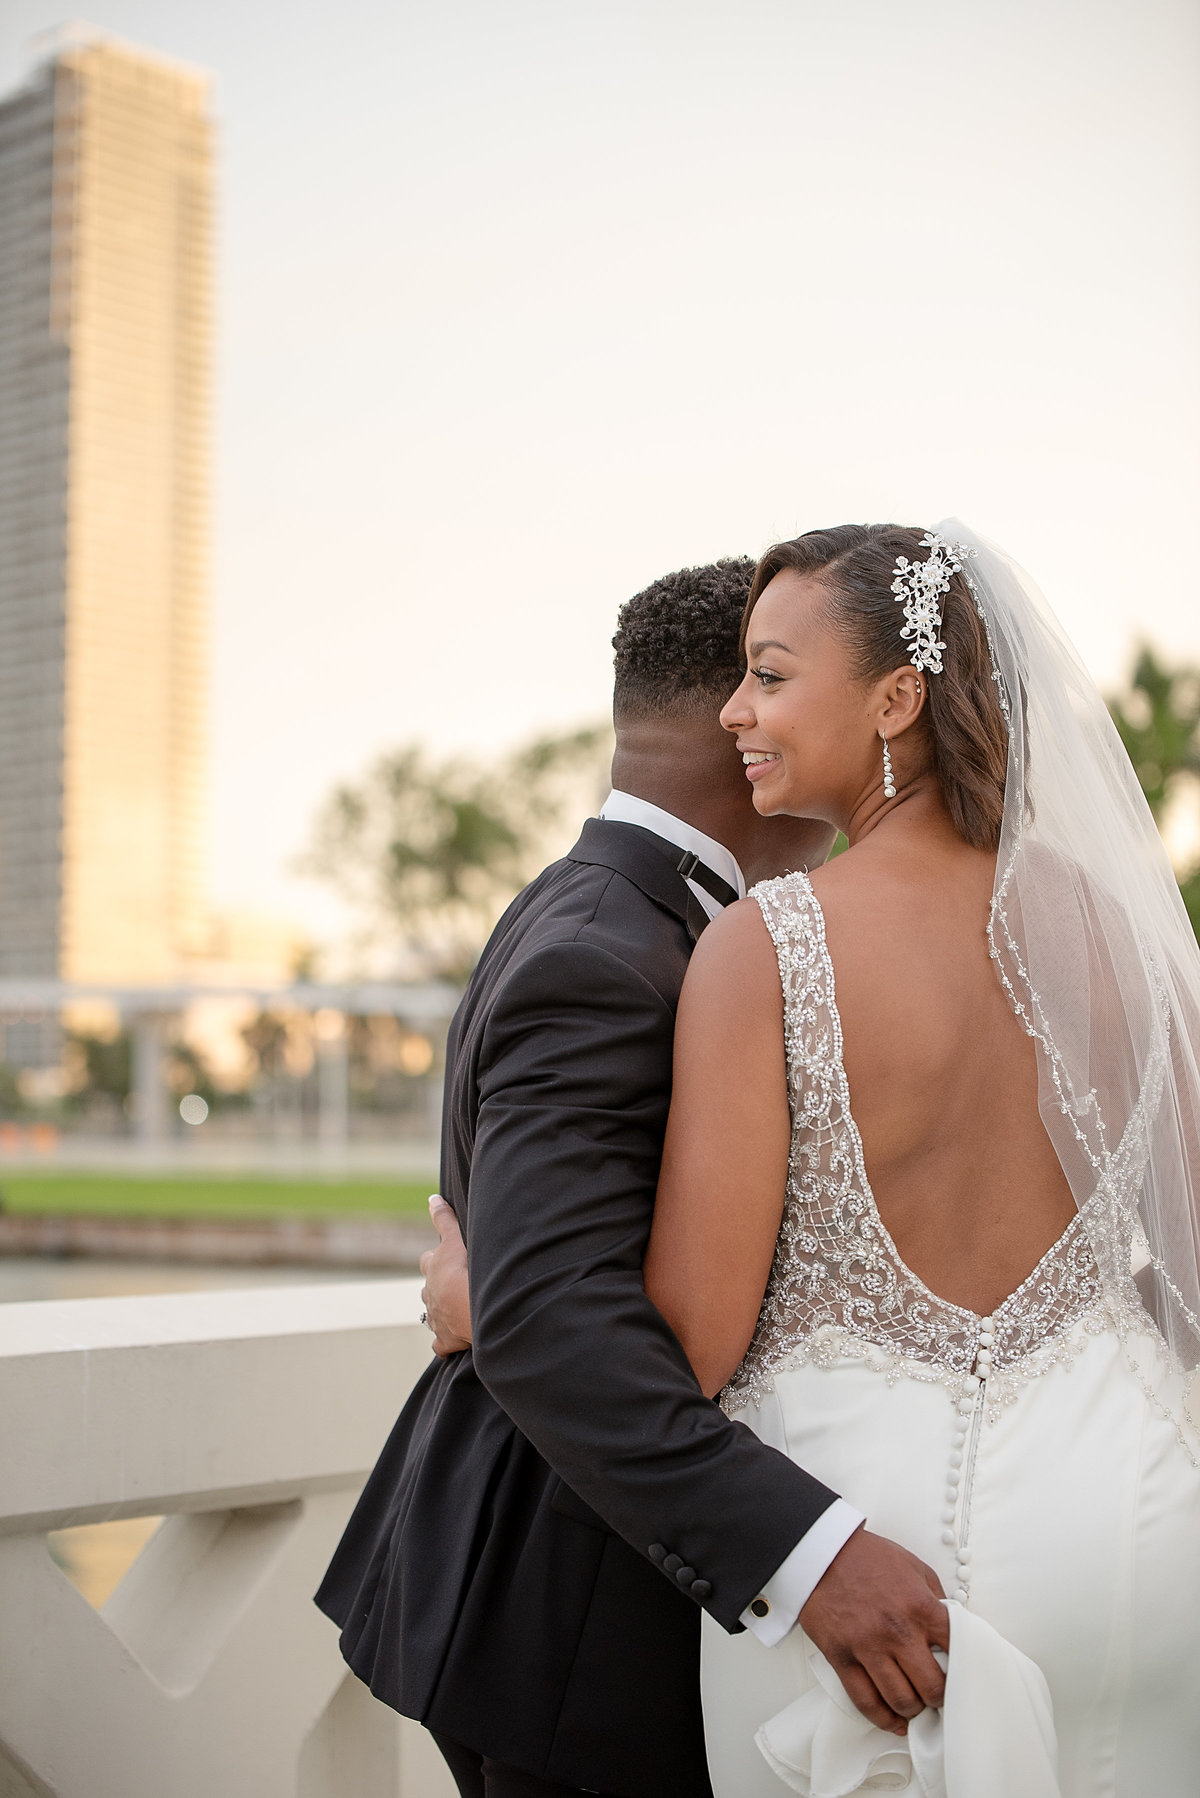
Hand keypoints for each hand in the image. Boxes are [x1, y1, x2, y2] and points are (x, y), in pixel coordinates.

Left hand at [419, 1195, 471, 1356]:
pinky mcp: (445, 1339)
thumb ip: (444, 1219)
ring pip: (432, 1316)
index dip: (435, 1259)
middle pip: (428, 1289)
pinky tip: (453, 1341)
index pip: (428, 1261)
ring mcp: (436, 1319)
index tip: (443, 1258)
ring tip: (454, 1312)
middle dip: (436, 1287)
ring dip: (441, 1313)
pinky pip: (440, 1345)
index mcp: (433, 1269)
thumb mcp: (453, 1239)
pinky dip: (445, 1343)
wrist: (470, 1307)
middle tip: (451, 1286)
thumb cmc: (463, 1271)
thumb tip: (432, 1198)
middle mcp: (430, 1294)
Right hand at [799, 1527, 947, 1736]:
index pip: (957, 1650)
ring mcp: (868, 1647)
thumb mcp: (913, 1566)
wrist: (820, 1552)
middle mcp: (897, 1631)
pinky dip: (883, 1719)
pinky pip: (865, 1701)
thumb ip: (935, 1598)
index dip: (963, 1664)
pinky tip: (893, 1721)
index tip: (960, 1671)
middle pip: (932, 1686)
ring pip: (901, 1700)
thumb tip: (950, 1627)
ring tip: (915, 1704)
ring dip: (913, 1709)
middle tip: (937, 1694)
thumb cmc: (867, 1557)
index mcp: (920, 1606)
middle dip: (939, 1696)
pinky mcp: (842, 1658)